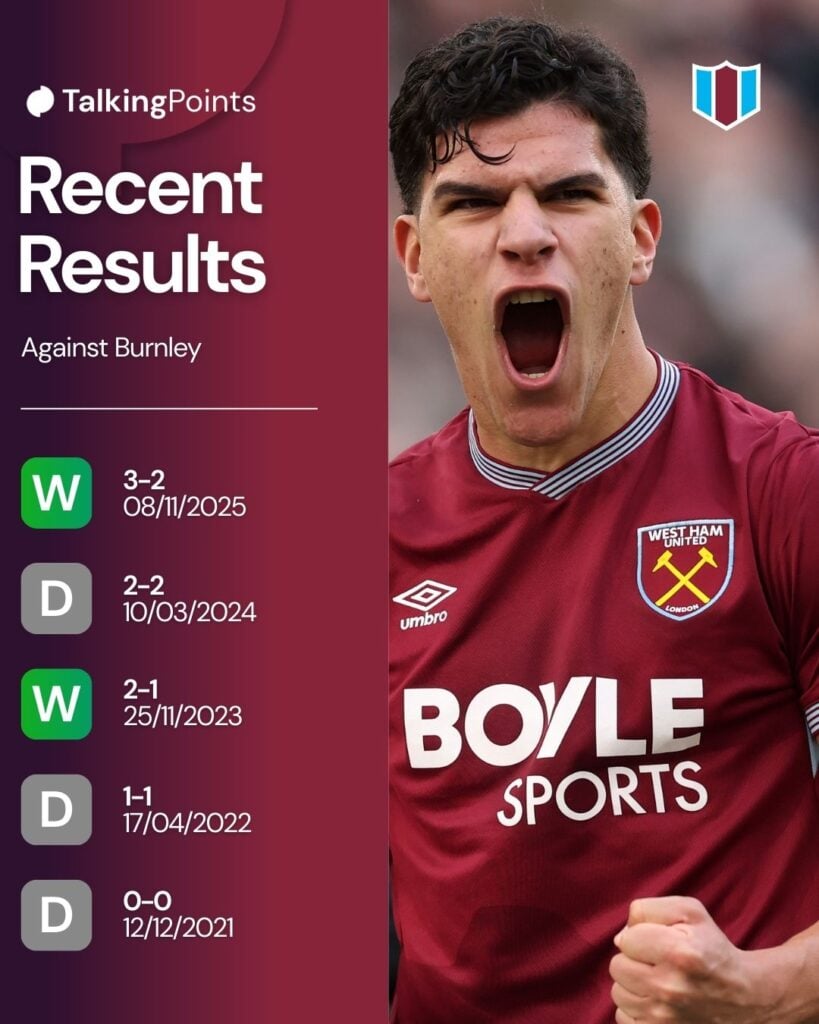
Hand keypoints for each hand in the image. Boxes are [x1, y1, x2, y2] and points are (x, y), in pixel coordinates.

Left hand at [609, 896, 788, 1022]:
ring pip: (618, 993)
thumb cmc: (711, 948)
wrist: (744, 997)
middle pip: (617, 966)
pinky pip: (623, 1017)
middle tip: (657, 962)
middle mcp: (670, 988)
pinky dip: (635, 1008)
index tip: (658, 942)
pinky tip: (656, 1001)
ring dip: (633, 985)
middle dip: (634, 960)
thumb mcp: (689, 912)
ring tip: (657, 981)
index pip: (626, 939)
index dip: (639, 936)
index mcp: (678, 952)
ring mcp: (665, 1018)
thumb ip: (647, 910)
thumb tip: (620, 937)